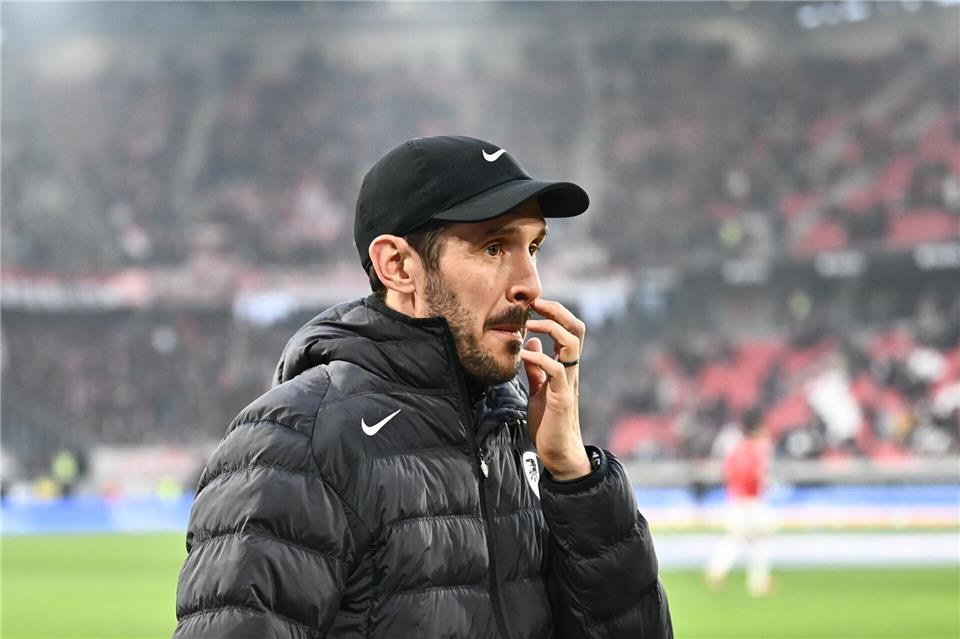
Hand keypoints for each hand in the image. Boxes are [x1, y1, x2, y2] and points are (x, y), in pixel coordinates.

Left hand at [519, 298, 591, 480]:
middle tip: (535, 305)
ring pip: (571, 343)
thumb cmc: (549, 422)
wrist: (558, 453)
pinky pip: (555, 369)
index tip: (535, 305)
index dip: (555, 313)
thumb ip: (536, 368)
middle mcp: (571, 370)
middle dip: (557, 311)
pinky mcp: (562, 397)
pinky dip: (539, 357)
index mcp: (566, 366)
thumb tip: (530, 344)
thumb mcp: (538, 389)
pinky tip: (522, 356)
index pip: (569, 330)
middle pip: (576, 329)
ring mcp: (568, 382)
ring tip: (529, 326)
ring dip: (550, 329)